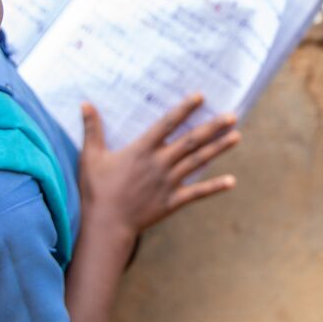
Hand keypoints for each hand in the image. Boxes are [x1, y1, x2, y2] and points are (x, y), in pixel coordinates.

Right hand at [77, 94, 238, 238]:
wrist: (106, 225)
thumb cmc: (96, 190)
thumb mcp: (91, 156)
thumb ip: (92, 129)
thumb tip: (85, 103)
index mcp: (142, 150)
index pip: (168, 124)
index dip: (185, 109)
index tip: (200, 96)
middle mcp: (160, 163)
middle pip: (191, 141)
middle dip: (213, 127)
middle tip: (232, 115)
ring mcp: (168, 183)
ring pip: (198, 162)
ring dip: (218, 148)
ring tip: (237, 136)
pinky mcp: (172, 201)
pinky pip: (197, 193)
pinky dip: (215, 187)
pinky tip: (232, 181)